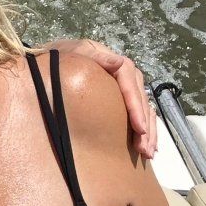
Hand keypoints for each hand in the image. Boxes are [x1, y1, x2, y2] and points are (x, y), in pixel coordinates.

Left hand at [50, 38, 155, 159]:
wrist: (56, 57)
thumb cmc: (64, 56)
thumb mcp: (75, 52)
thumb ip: (94, 56)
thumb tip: (119, 62)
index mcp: (118, 65)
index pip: (131, 86)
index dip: (136, 108)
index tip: (140, 128)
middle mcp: (127, 76)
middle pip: (141, 102)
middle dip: (146, 127)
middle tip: (145, 150)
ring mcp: (127, 87)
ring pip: (144, 110)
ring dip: (149, 132)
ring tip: (148, 153)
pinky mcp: (123, 97)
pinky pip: (139, 113)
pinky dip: (146, 130)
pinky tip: (148, 146)